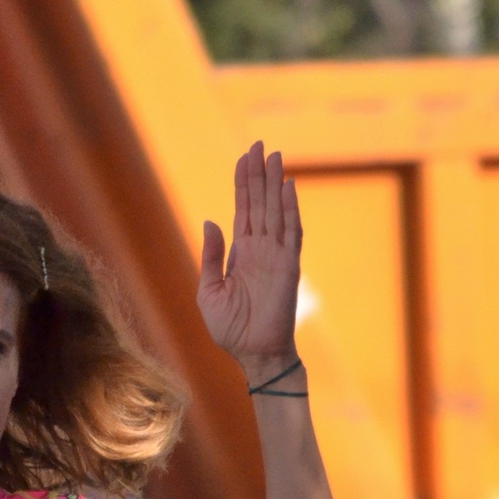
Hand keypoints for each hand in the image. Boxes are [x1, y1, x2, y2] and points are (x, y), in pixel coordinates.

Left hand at [198, 141, 302, 379]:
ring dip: (275, 184)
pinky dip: (289, 209)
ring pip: (276, 211)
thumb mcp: (208, 290)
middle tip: (259, 144)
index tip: (245, 157)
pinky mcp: (288, 266)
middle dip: (259, 174)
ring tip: (274, 156)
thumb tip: (211, 221)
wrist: (252, 354)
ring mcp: (276, 255)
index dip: (244, 183)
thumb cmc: (230, 329)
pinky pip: (290, 232)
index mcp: (241, 253)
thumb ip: (210, 256)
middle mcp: (260, 249)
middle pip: (260, 203)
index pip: (244, 209)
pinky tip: (287, 187)